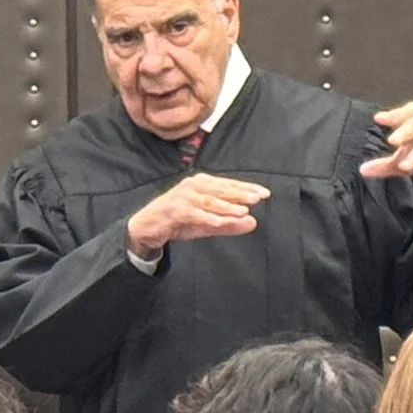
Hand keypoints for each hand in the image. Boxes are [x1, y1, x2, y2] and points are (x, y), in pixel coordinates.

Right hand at [125, 174, 270, 258]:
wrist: (147, 227)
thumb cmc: (178, 222)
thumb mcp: (207, 224)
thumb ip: (230, 223)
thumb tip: (253, 222)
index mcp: (201, 184)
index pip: (228, 185)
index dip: (246, 188)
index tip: (265, 193)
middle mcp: (192, 186)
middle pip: (221, 189)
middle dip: (240, 193)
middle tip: (258, 198)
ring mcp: (182, 197)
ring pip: (209, 201)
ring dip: (227, 206)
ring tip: (243, 211)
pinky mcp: (174, 210)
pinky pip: (194, 214)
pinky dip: (207, 218)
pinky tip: (220, 222)